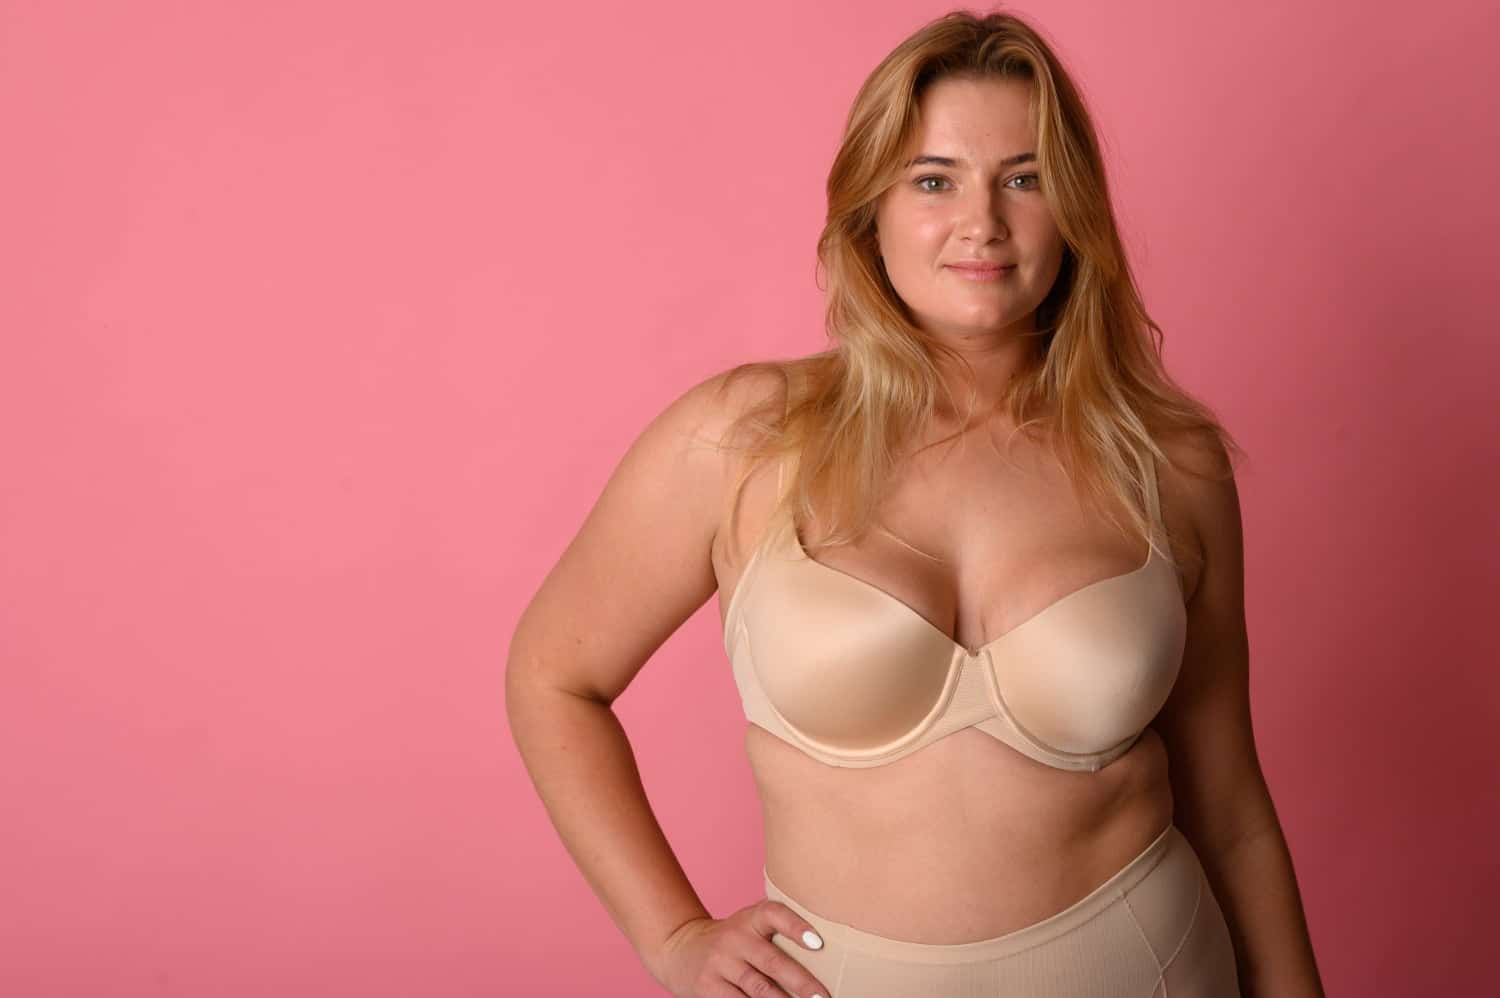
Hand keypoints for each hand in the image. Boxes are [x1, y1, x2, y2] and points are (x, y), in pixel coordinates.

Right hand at [652, 898, 831, 996]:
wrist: (679, 948)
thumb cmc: (732, 941)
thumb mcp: (749, 925)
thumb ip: (777, 931)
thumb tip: (824, 956)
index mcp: (749, 919)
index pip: (774, 914)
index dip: (796, 927)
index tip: (818, 943)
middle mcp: (734, 939)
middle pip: (771, 961)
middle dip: (801, 982)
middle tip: (823, 997)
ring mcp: (719, 965)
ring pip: (757, 989)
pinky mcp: (707, 988)